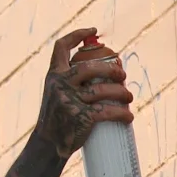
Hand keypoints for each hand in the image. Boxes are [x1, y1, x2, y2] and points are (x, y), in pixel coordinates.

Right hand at [32, 28, 135, 157]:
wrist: (48, 145)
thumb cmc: (57, 118)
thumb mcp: (56, 94)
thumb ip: (70, 82)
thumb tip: (103, 71)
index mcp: (53, 75)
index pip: (61, 47)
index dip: (77, 35)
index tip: (93, 31)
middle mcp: (59, 85)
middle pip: (90, 67)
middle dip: (111, 69)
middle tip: (123, 75)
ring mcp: (69, 101)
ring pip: (103, 91)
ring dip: (122, 93)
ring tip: (129, 97)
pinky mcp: (80, 118)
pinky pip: (107, 112)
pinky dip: (122, 114)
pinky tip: (128, 116)